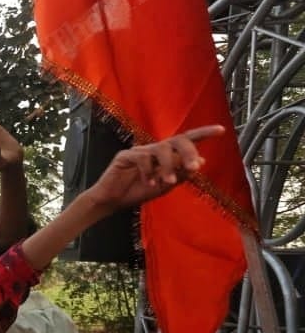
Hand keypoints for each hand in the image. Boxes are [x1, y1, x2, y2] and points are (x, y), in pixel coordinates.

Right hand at [86, 125, 223, 210]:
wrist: (112, 202)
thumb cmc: (137, 192)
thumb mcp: (165, 186)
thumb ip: (182, 174)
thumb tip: (202, 161)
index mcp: (165, 155)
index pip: (186, 140)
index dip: (203, 133)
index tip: (222, 130)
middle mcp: (154, 149)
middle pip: (177, 140)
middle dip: (188, 152)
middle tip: (193, 167)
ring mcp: (139, 151)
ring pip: (161, 149)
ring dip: (168, 166)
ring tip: (166, 182)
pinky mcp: (125, 156)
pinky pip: (142, 158)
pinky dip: (148, 172)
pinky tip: (147, 183)